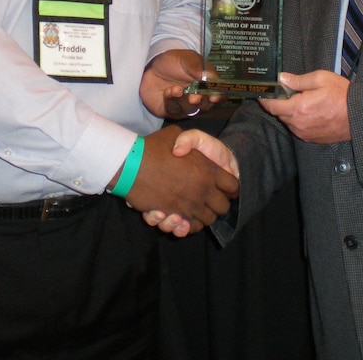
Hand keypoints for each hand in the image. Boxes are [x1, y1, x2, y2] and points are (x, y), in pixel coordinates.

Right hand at [123, 125, 237, 233]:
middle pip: (223, 207)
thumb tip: (189, 151)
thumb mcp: (175, 134)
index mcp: (208, 169)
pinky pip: (190, 228)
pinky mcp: (174, 216)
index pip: (233, 186)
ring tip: (193, 208)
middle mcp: (203, 190)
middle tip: (208, 199)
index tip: (222, 186)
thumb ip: (188, 141)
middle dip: (218, 204)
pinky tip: (181, 217)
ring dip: (203, 216)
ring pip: (208, 220)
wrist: (129, 164)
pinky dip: (188, 226)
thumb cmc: (152, 148)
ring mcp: (190, 205)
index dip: (230, 187)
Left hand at [139, 49, 222, 118]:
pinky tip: (168, 92)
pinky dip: (172, 102)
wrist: (151, 65)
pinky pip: (174, 110)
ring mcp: (184, 106)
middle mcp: (198, 98)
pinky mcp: (171, 110)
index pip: (217, 94)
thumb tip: (210, 77)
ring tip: (176, 89)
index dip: (218, 97)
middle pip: (205, 105)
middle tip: (195, 97)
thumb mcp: (187, 59)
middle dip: (201, 102)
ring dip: (184, 101)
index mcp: (206, 85)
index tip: (214, 97)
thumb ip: (198, 67)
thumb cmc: (173, 61)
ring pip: (190, 110)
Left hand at [259, 71, 350, 143]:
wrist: (360, 115)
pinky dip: (299, 121)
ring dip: (291, 112)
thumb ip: (297, 80)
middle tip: (289, 92)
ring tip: (304, 101)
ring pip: (289, 122)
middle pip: (280, 114)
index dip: (265, 98)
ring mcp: (305, 134)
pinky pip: (299, 129)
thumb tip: (281, 79)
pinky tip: (311, 112)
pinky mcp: (312, 139)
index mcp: (298, 108)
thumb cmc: (342, 94)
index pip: (271, 106)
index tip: (263, 92)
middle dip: (281, 103)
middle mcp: (298, 124)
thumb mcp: (320, 79)